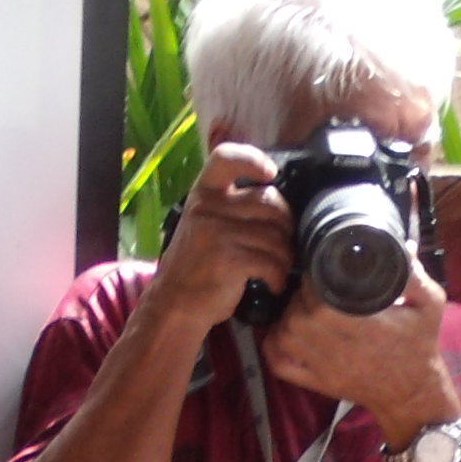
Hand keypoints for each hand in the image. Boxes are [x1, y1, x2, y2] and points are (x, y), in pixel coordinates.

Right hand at [153, 143, 294, 334]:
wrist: (175, 304)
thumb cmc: (197, 265)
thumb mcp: (204, 223)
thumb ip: (230, 205)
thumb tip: (277, 196)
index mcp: (203, 193)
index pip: (225, 157)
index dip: (253, 159)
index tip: (270, 174)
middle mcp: (208, 208)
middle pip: (270, 201)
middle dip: (285, 225)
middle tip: (282, 245)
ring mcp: (217, 232)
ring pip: (276, 236)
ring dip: (285, 257)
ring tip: (278, 269)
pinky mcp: (229, 259)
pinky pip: (272, 261)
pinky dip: (278, 277)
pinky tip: (273, 285)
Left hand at [262, 261, 460, 441]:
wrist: (412, 393)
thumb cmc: (420, 346)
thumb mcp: (429, 305)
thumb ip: (415, 276)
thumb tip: (404, 247)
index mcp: (357, 321)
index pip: (318, 290)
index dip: (316, 276)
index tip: (324, 270)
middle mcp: (333, 342)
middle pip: (296, 309)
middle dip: (301, 294)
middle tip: (314, 287)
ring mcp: (321, 365)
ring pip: (284, 333)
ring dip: (287, 317)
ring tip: (302, 308)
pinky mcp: (315, 381)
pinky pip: (279, 363)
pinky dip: (274, 347)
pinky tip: (284, 333)